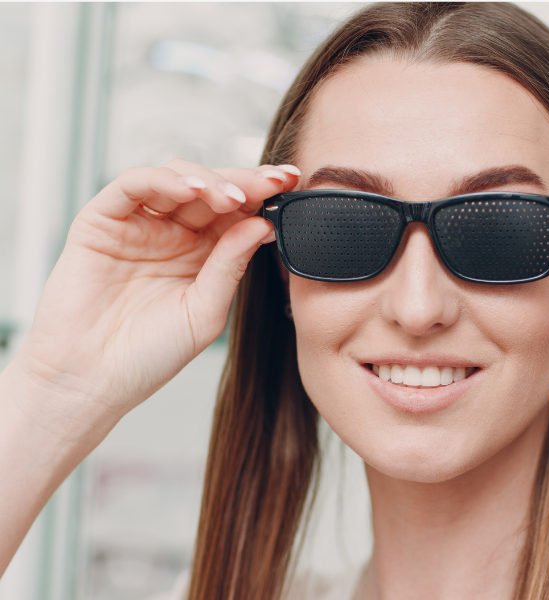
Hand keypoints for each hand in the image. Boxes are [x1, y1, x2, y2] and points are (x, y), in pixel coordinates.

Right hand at [12, 159, 297, 430]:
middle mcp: (172, 234)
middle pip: (212, 189)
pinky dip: (163, 179)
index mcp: (202, 254)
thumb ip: (230, 265)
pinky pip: (132, 186)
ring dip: (209, 180)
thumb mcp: (205, 311)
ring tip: (234, 196)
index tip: (293, 184)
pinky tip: (192, 190)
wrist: (91, 382)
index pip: (236, 213)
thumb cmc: (148, 355)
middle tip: (274, 181)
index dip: (264, 195)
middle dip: (246, 181)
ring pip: (176, 178)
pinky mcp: (101, 221)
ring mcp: (138, 225)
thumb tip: (262, 223)